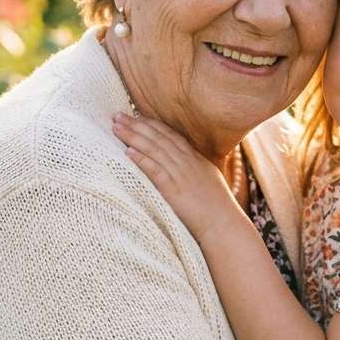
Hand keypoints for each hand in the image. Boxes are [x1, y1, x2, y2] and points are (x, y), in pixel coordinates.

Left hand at [112, 113, 239, 241]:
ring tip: (116, 128)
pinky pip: (155, 170)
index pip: (170, 135)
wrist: (223, 223)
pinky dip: (142, 159)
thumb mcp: (208, 180)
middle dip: (137, 125)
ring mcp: (180, 174)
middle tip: (117, 115)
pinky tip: (128, 152)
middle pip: (158, 137)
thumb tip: (186, 164)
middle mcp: (187, 162)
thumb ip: (195, 169)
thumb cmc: (217, 207)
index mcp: (195, 159)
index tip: (136, 116)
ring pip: (154, 149)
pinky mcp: (174, 189)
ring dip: (133, 137)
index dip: (152, 125)